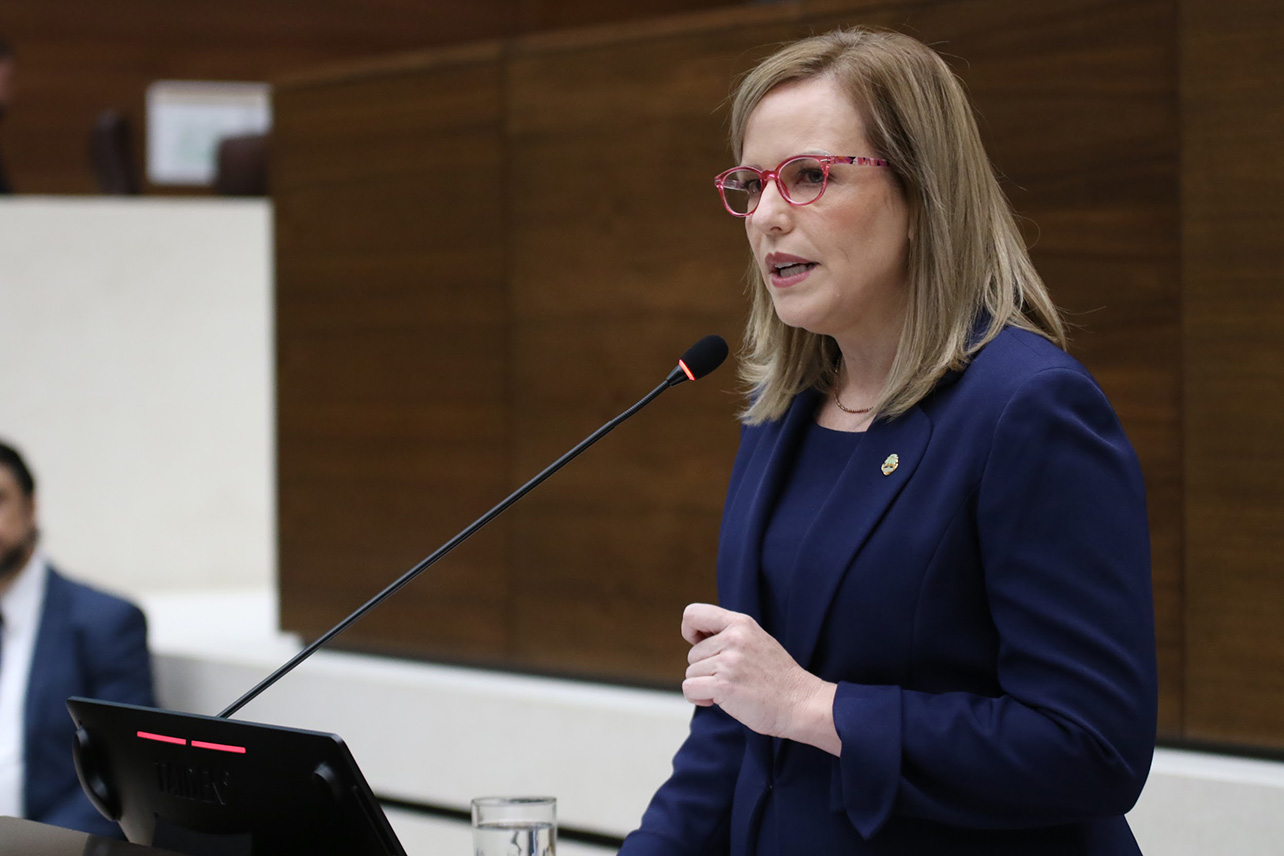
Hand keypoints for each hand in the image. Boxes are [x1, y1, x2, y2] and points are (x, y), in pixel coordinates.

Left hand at [681, 603, 839, 753]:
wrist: (801, 703)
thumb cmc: (778, 677)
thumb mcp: (757, 640)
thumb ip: (730, 634)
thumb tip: (696, 638)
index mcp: (741, 624)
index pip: (693, 613)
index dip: (690, 630)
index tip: (700, 644)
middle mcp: (733, 639)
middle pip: (692, 654)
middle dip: (705, 669)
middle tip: (732, 678)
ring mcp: (729, 662)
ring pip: (691, 673)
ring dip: (705, 686)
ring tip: (732, 688)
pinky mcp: (724, 685)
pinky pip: (690, 689)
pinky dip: (700, 698)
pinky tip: (720, 700)